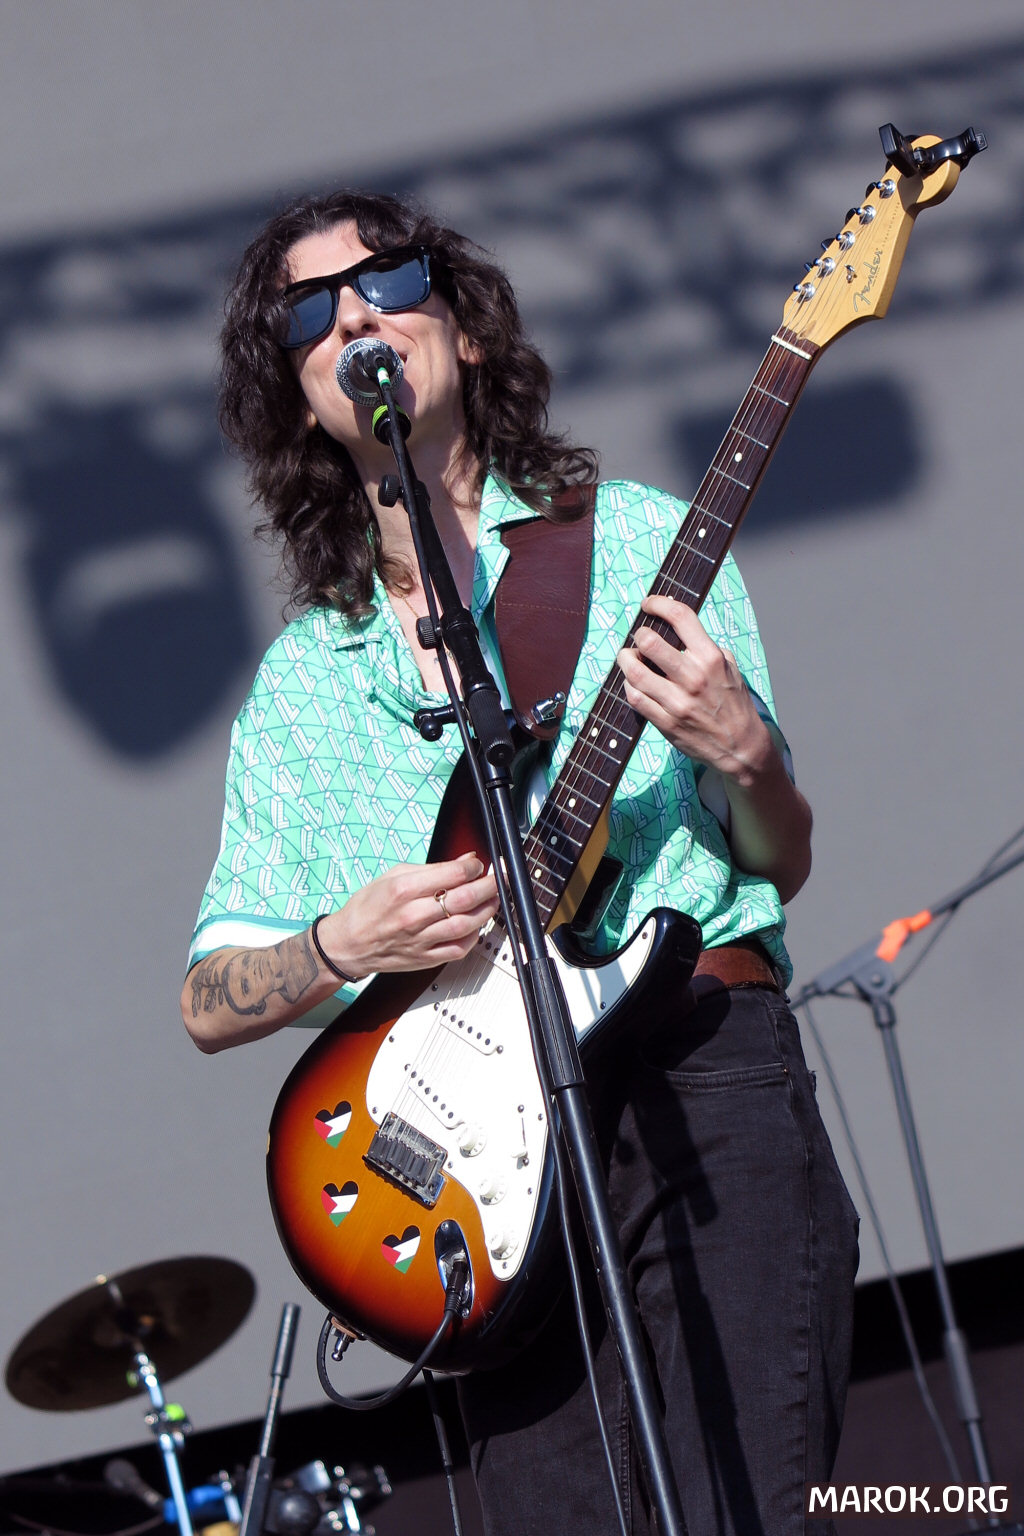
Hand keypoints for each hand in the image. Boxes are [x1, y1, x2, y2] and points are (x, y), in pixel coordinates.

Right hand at [315, 853, 499, 977]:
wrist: (348, 944)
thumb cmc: (367, 908)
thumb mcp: (394, 875)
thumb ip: (433, 868)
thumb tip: (465, 861)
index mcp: (404, 889)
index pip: (452, 874)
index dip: (473, 867)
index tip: (479, 864)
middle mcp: (413, 915)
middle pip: (464, 899)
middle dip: (489, 886)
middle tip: (498, 879)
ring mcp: (421, 939)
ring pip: (466, 924)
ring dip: (487, 910)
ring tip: (493, 899)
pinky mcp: (425, 959)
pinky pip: (458, 949)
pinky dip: (474, 936)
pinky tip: (477, 925)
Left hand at [616, 594, 771, 782]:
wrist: (741, 746)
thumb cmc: (733, 703)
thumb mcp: (729, 666)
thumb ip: (703, 646)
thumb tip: (675, 625)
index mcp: (711, 658)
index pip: (680, 617)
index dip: (658, 603)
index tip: (649, 604)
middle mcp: (693, 677)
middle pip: (649, 642)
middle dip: (638, 635)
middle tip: (639, 638)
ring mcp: (678, 701)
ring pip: (634, 671)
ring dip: (626, 659)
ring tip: (628, 657)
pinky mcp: (666, 722)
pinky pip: (635, 697)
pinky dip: (629, 685)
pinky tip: (633, 681)